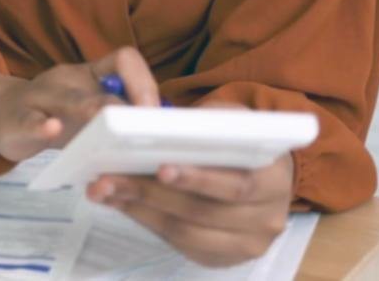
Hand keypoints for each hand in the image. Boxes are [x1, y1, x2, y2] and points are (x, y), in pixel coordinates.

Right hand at [0, 46, 157, 161]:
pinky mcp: (16, 120)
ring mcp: (39, 97)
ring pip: (65, 99)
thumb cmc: (54, 115)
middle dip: (123, 102)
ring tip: (102, 119)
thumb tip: (168, 131)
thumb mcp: (88, 111)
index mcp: (90, 75)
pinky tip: (50, 128)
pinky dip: (40, 124)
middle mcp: (67, 80)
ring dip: (87, 108)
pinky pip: (29, 119)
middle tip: (143, 122)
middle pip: (98, 83)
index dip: (143, 82)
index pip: (124, 60)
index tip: (156, 114)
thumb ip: (120, 116)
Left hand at [86, 109, 295, 267]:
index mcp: (276, 180)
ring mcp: (247, 245)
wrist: (263, 173)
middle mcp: (268, 220)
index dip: (198, 179)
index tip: (160, 167)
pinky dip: (147, 221)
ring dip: (139, 209)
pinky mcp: (223, 259)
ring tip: (103, 190)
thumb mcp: (233, 120)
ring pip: (185, 233)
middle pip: (202, 212)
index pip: (236, 185)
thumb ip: (207, 124)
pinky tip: (121, 203)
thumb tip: (155, 124)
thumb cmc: (242, 140)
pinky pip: (179, 245)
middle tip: (107, 178)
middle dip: (150, 193)